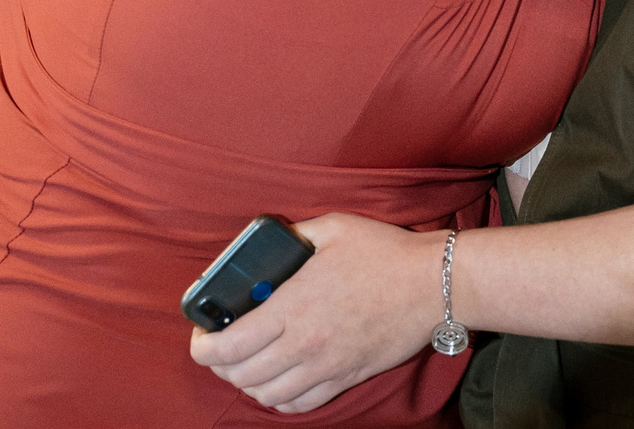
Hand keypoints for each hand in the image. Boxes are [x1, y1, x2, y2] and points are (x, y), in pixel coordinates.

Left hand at [190, 213, 441, 412]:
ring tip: (247, 366)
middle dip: (220, 366)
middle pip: (241, 375)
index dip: (203, 347)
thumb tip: (269, 243)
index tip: (200, 337)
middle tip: (220, 349)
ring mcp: (325, 366)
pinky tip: (279, 383)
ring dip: (248, 384)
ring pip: (267, 395)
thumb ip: (295, 236)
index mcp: (292, 306)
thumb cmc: (384, 253)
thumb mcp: (333, 228)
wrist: (433, 284)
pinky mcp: (346, 377)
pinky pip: (300, 405)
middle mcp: (303, 343)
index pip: (229, 344)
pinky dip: (280, 400)